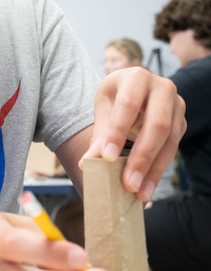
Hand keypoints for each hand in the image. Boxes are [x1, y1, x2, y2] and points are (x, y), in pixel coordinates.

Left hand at [80, 67, 185, 200]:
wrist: (135, 89)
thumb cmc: (117, 96)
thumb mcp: (104, 107)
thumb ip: (100, 133)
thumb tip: (88, 163)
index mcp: (137, 78)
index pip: (127, 105)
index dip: (117, 132)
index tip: (106, 158)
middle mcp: (162, 88)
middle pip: (156, 124)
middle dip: (141, 157)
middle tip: (127, 183)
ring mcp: (176, 106)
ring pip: (169, 140)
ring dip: (153, 169)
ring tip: (138, 192)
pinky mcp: (181, 123)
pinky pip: (173, 149)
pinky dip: (159, 170)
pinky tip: (147, 186)